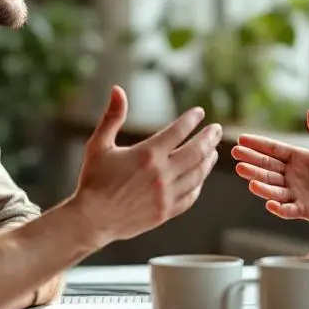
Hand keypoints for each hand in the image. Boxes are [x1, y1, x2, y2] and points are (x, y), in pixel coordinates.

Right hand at [74, 86, 221, 245]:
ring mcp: (166, 195)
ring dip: (208, 160)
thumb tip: (117, 89)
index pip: (178, 131)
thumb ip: (112, 117)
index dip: (191, 119)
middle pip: (196, 151)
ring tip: (213, 151)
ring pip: (197, 174)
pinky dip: (198, 184)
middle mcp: (161, 174)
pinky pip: (190, 196)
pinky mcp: (165, 212)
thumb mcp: (99, 145)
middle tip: (217, 130)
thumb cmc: (93, 180)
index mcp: (147, 154)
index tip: (199, 112)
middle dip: (209, 138)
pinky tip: (200, 177)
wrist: (91, 219)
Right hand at [232, 110, 308, 229]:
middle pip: (268, 167)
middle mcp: (292, 175)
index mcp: (298, 158)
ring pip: (273, 188)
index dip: (258, 144)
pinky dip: (279, 208)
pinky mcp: (302, 210)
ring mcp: (295, 193)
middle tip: (236, 156)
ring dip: (260, 183)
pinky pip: (288, 209)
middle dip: (252, 161)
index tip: (241, 139)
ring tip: (248, 177)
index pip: (274, 149)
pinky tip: (270, 204)